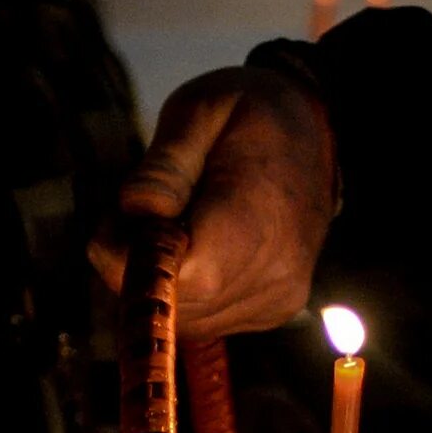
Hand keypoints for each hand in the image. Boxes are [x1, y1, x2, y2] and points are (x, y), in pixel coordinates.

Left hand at [87, 66, 335, 337]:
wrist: (314, 132)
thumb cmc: (250, 114)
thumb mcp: (199, 112)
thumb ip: (164, 166)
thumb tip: (136, 210)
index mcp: (257, 219)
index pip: (180, 277)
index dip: (130, 261)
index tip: (117, 220)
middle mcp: (275, 273)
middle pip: (177, 305)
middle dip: (137, 268)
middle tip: (138, 213)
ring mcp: (279, 298)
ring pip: (188, 320)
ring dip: (161, 281)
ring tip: (171, 224)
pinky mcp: (276, 309)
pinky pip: (209, 320)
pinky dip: (188, 291)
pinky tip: (196, 247)